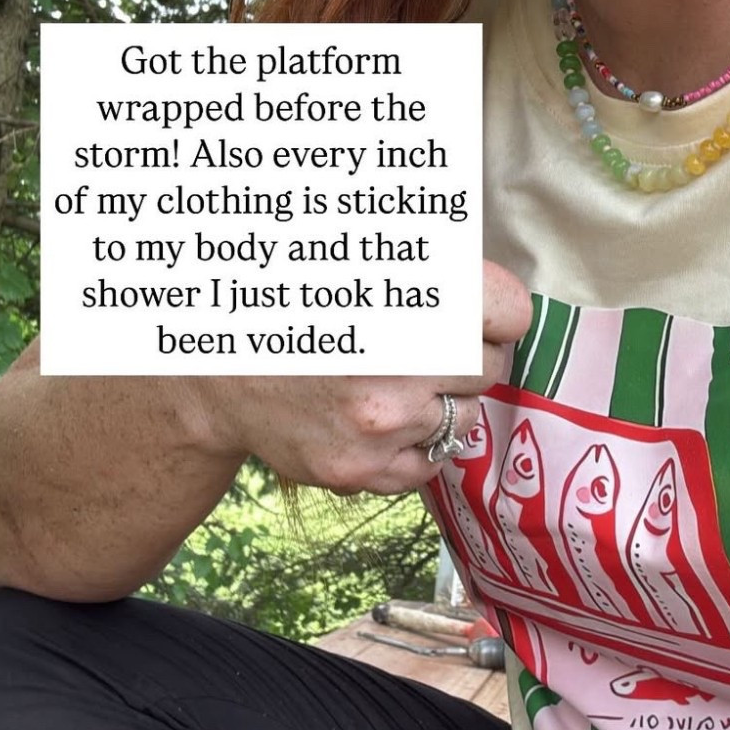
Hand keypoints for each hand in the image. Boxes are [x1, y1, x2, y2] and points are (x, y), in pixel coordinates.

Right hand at [187, 260, 530, 495]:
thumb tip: (502, 299)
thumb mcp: (360, 262)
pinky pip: (429, 465)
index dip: (495, 312)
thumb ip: (436, 269)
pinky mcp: (361, 468)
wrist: (218, 370)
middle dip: (464, 356)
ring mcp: (382, 421)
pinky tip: (376, 417)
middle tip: (422, 347)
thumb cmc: (298, 307)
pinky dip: (413, 445)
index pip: (510, 313)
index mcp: (408, 296)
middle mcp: (401, 362)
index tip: (480, 315)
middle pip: (489, 367)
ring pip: (464, 419)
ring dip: (441, 403)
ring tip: (392, 381)